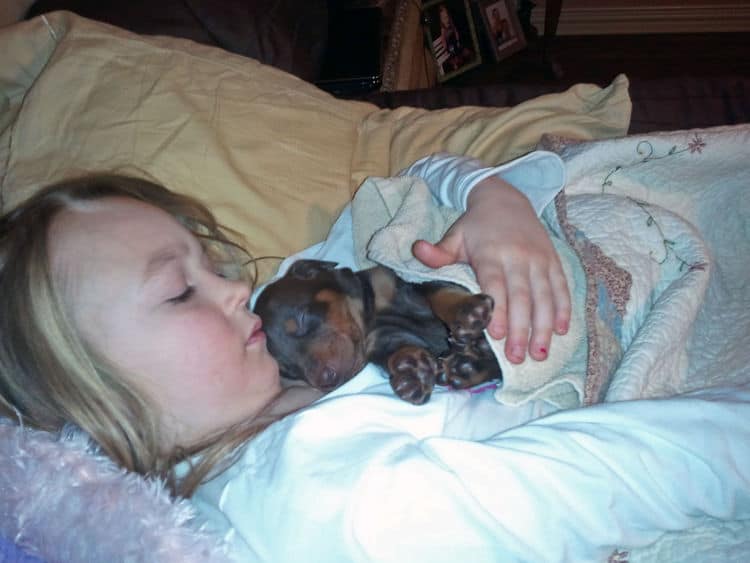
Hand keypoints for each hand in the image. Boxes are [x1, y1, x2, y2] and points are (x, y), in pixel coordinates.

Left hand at [412, 176, 570, 363]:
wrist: (506, 199)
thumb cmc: (476, 226)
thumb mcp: (455, 236)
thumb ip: (438, 251)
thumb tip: (417, 250)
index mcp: (491, 254)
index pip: (495, 285)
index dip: (497, 310)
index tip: (496, 335)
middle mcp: (518, 257)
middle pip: (522, 297)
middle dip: (520, 329)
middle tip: (517, 357)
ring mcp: (539, 259)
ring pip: (544, 296)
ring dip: (544, 327)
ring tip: (540, 353)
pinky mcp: (553, 260)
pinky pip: (561, 286)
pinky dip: (563, 308)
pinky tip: (562, 330)